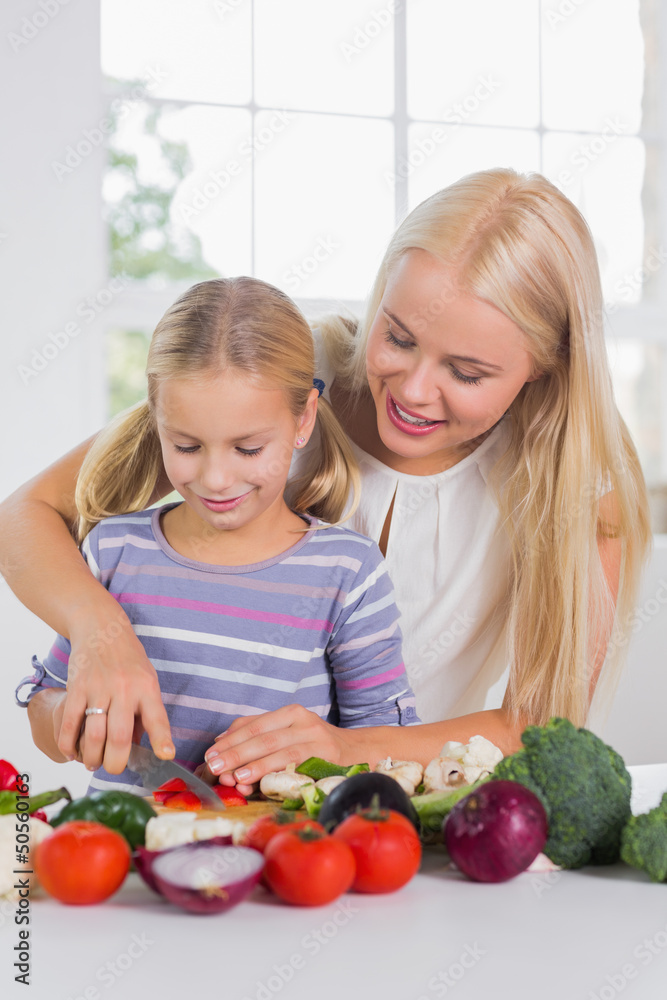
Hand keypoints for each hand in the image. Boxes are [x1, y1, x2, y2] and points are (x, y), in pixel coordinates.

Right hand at [56, 610, 173, 773]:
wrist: (101, 628)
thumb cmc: (128, 659)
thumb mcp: (147, 679)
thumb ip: (145, 711)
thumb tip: (141, 746)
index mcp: (147, 688)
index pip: (157, 718)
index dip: (161, 739)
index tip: (165, 756)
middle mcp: (124, 689)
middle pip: (120, 736)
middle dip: (116, 763)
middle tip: (114, 768)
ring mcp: (99, 688)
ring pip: (94, 735)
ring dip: (92, 757)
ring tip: (93, 763)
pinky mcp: (77, 688)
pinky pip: (70, 723)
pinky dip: (69, 743)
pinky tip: (72, 752)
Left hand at [203, 704, 361, 790]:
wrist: (360, 752)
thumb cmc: (317, 747)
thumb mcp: (290, 735)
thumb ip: (260, 737)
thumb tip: (222, 745)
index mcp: (290, 713)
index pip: (254, 724)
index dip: (230, 739)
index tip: (210, 754)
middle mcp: (303, 721)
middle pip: (262, 735)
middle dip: (235, 752)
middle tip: (214, 767)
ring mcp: (315, 738)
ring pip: (277, 749)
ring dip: (252, 763)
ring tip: (233, 776)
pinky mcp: (325, 757)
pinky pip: (295, 765)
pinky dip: (274, 773)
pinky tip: (259, 781)